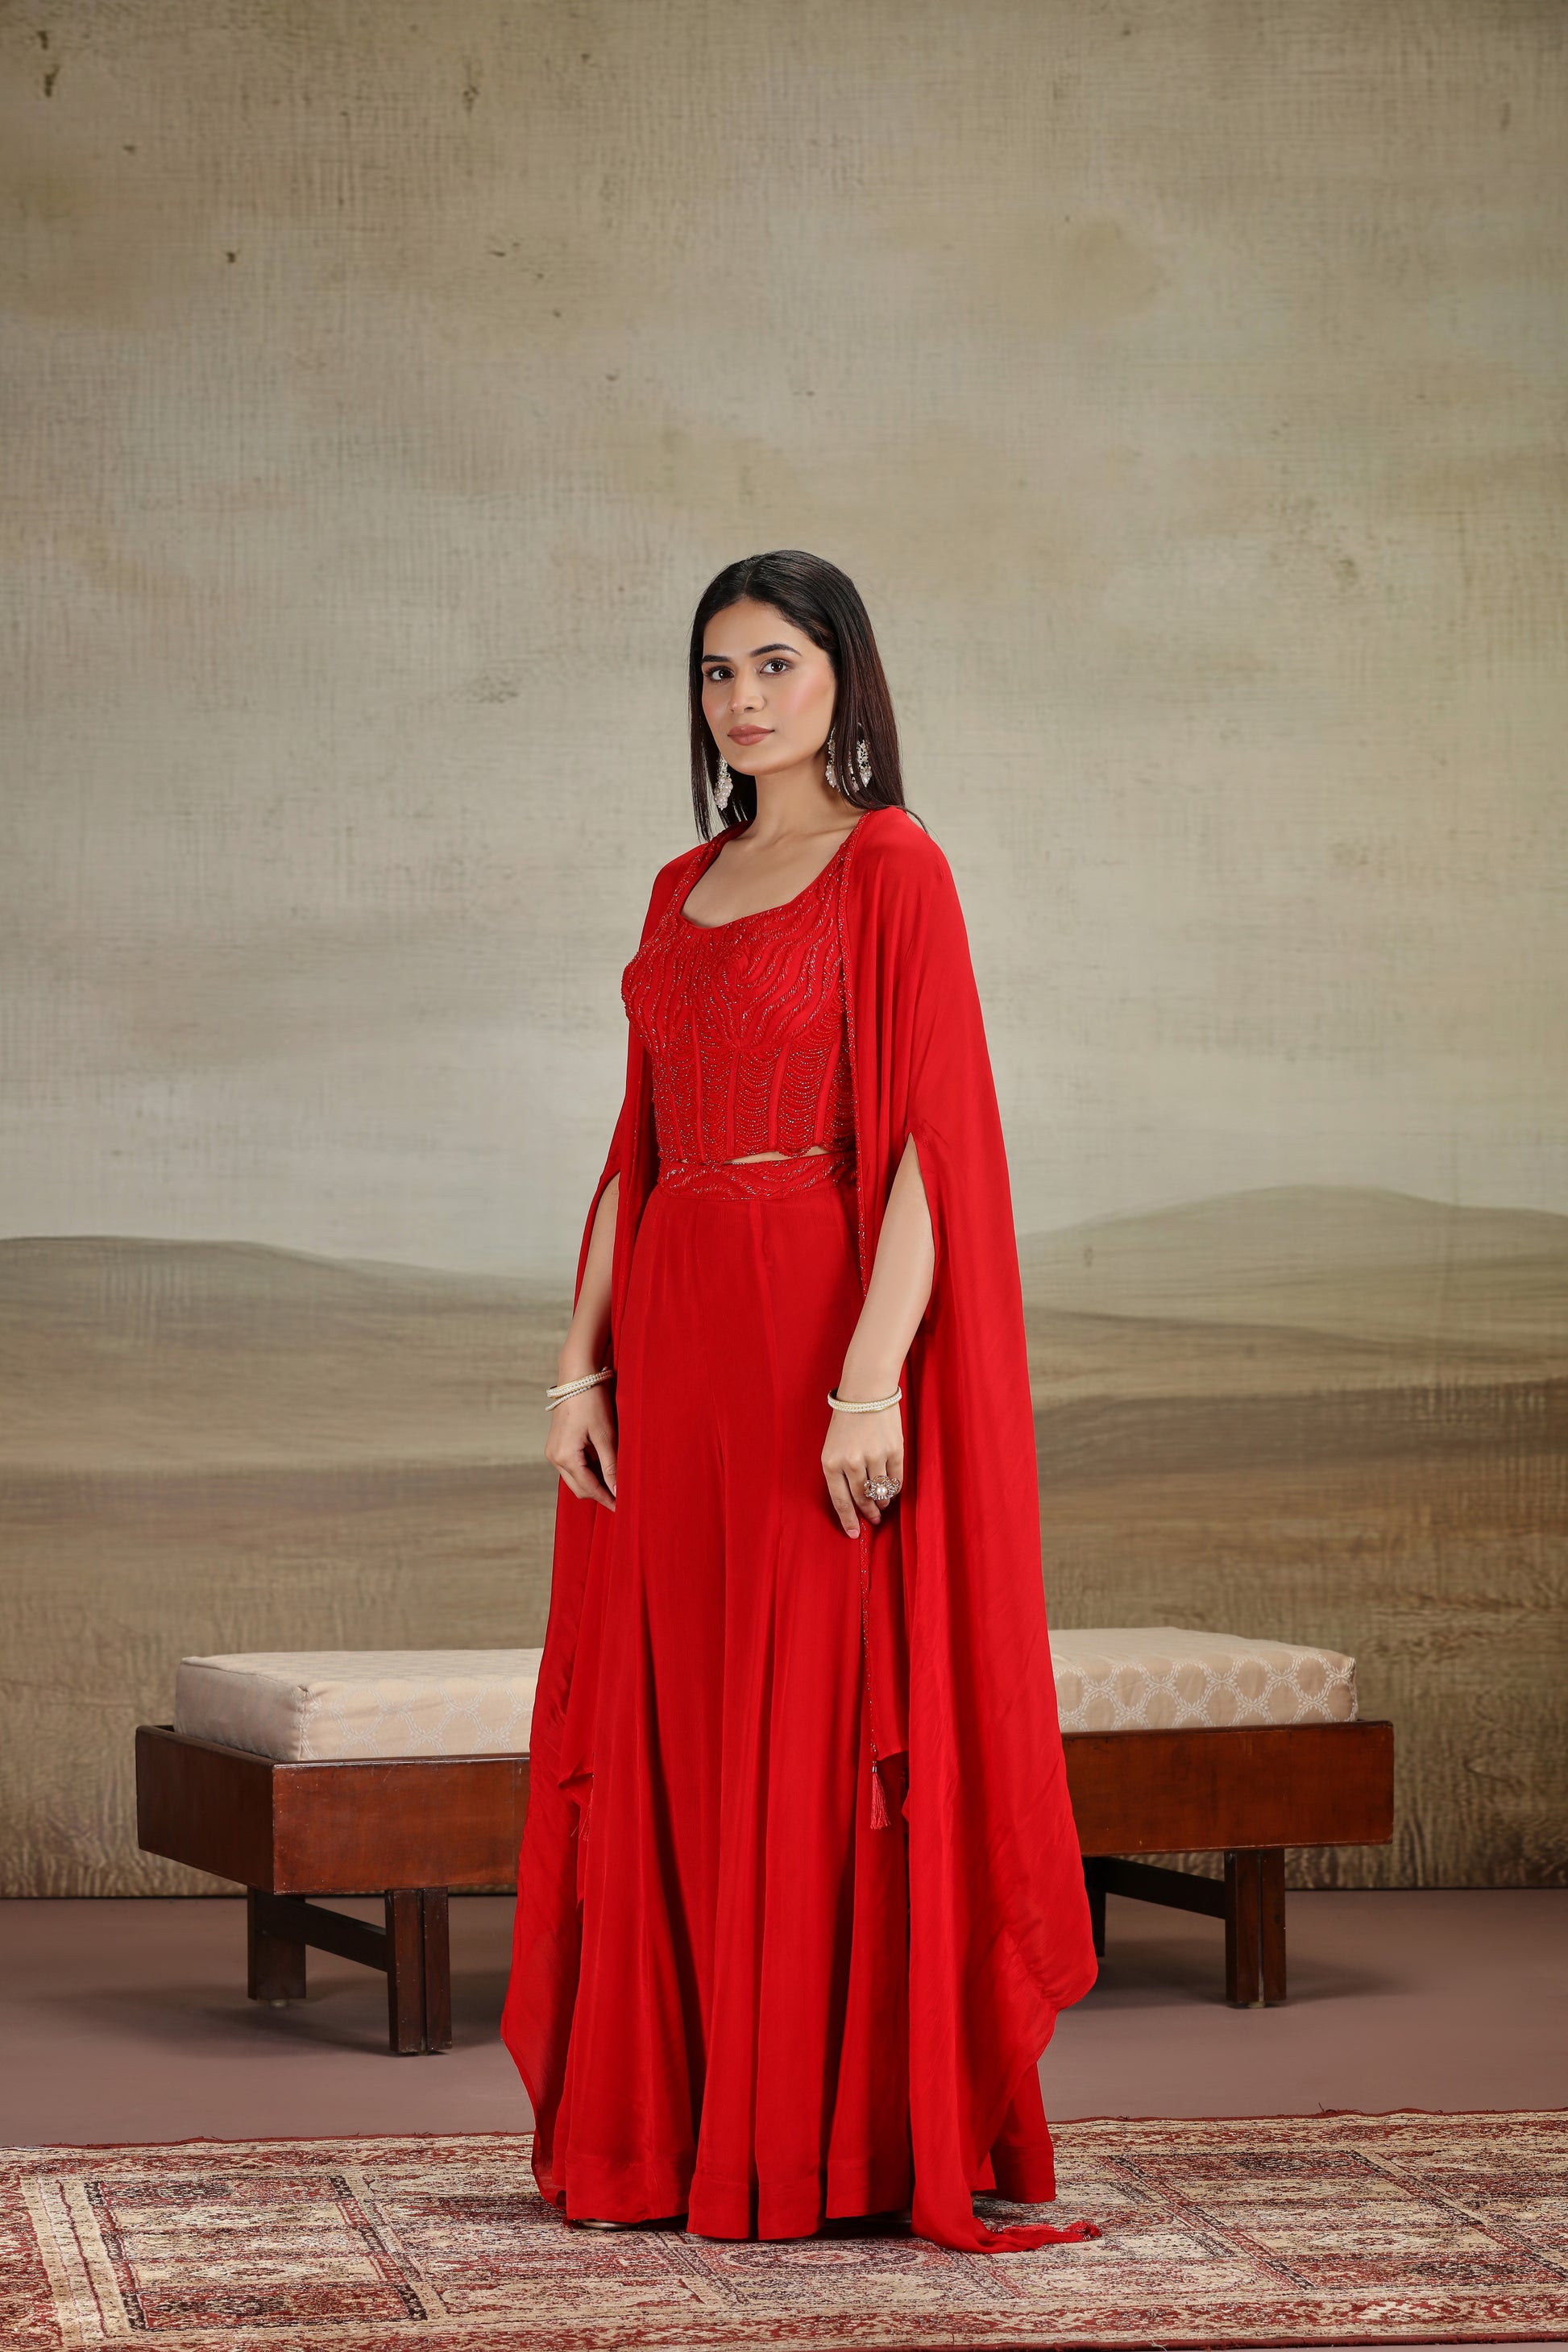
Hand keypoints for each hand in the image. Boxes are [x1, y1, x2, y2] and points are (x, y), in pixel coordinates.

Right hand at [546, 1382, 617, 1509]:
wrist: (577, 1377)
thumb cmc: (592, 1402)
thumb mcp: (605, 1435)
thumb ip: (611, 1465)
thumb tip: (618, 1491)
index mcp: (565, 1456)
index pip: (588, 1488)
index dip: (607, 1499)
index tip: (623, 1508)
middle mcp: (554, 1457)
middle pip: (579, 1488)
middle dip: (600, 1494)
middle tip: (622, 1498)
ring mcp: (553, 1451)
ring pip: (575, 1479)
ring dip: (594, 1483)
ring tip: (616, 1481)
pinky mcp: (556, 1445)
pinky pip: (572, 1467)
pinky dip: (587, 1471)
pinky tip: (604, 1466)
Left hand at [822, 1400, 903, 1536]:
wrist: (866, 1392)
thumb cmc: (846, 1421)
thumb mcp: (832, 1447)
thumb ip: (840, 1474)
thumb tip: (854, 1503)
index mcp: (831, 1462)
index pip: (841, 1501)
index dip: (849, 1520)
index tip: (855, 1534)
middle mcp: (851, 1462)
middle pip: (862, 1499)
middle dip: (869, 1513)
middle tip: (874, 1519)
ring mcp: (874, 1456)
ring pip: (880, 1492)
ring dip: (882, 1502)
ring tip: (883, 1504)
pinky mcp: (893, 1450)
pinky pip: (896, 1479)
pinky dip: (894, 1489)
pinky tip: (891, 1490)